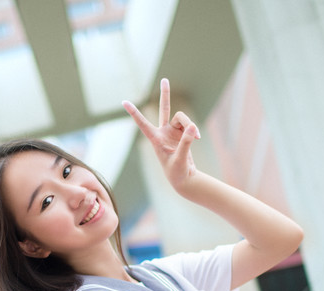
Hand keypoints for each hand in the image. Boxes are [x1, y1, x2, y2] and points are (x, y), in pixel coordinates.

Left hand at [123, 78, 200, 193]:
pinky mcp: (183, 134)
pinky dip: (195, 131)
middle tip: (165, 79)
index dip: (134, 112)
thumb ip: (186, 142)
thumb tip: (193, 126)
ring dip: (190, 124)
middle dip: (166, 94)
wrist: (184, 178)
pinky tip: (199, 138)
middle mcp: (163, 132)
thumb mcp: (180, 159)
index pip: (143, 124)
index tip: (123, 101)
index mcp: (156, 140)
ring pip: (182, 118)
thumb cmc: (177, 172)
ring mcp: (173, 132)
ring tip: (197, 136)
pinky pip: (190, 125)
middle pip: (165, 109)